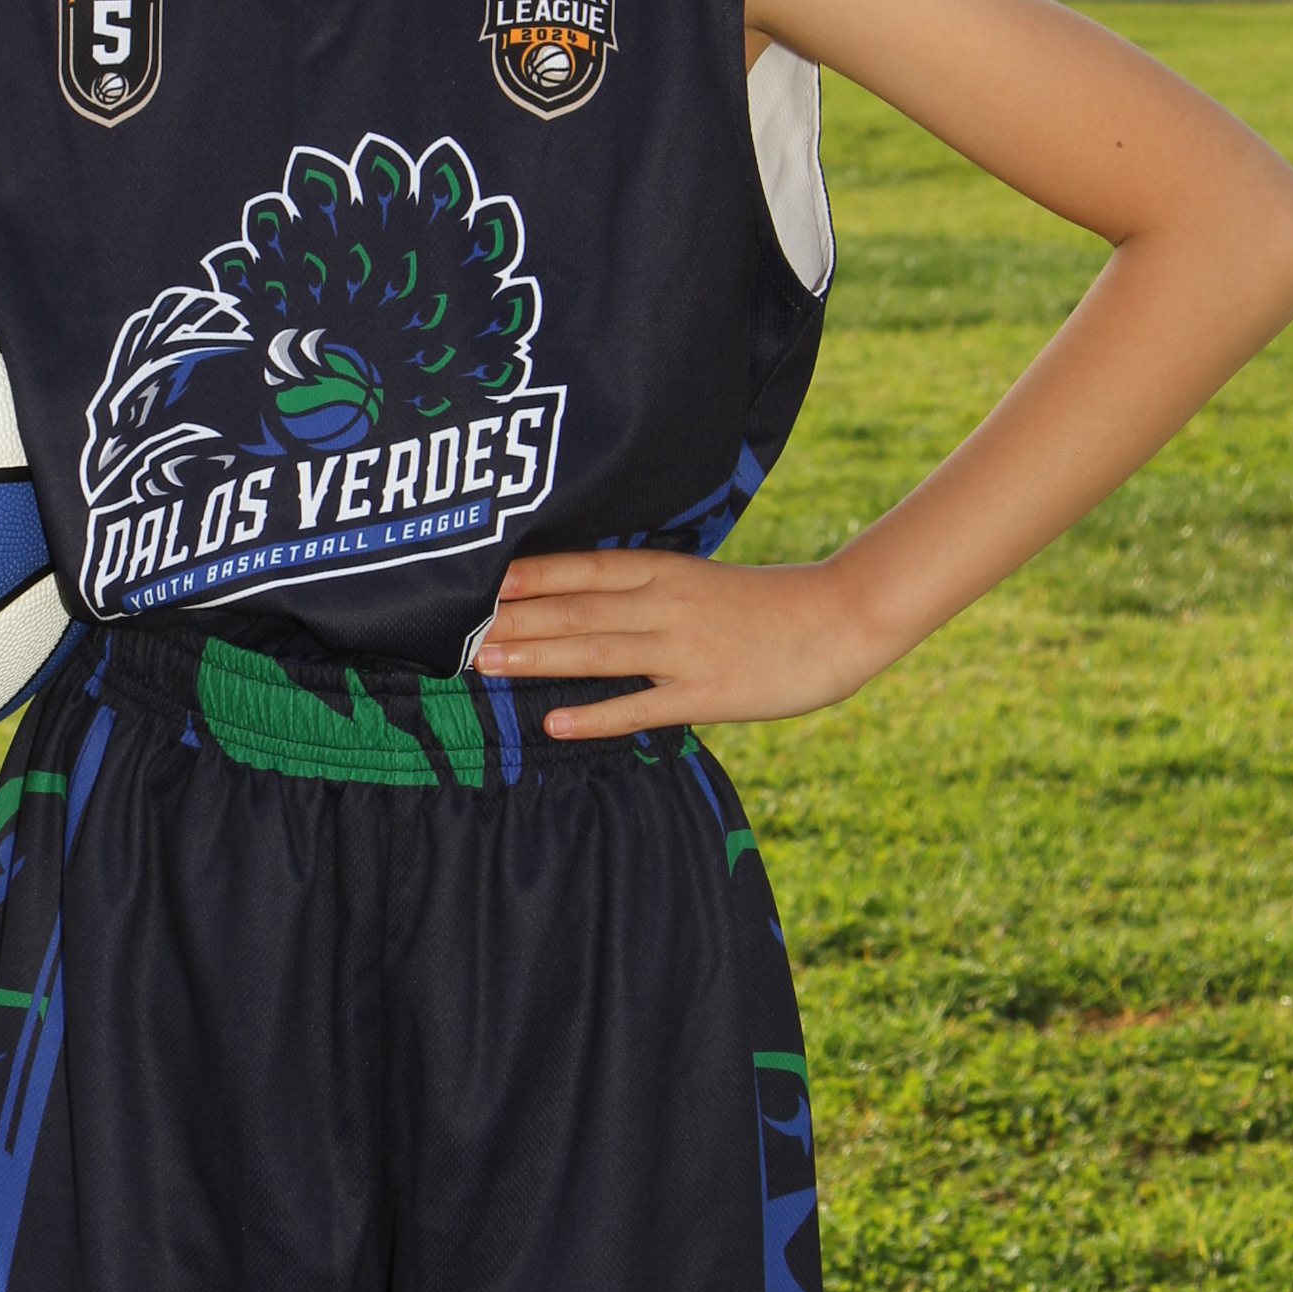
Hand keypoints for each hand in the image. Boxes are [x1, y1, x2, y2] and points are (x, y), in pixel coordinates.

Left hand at [475, 550, 873, 739]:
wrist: (837, 620)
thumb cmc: (763, 603)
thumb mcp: (699, 581)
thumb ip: (646, 590)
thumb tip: (584, 600)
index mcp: (664, 571)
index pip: (583, 568)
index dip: (530, 575)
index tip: (478, 580)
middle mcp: (665, 604)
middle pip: (576, 610)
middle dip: (515, 621)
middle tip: (455, 630)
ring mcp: (683, 650)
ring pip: (596, 652)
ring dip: (537, 658)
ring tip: (485, 664)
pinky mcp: (706, 693)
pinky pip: (640, 707)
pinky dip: (595, 715)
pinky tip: (553, 723)